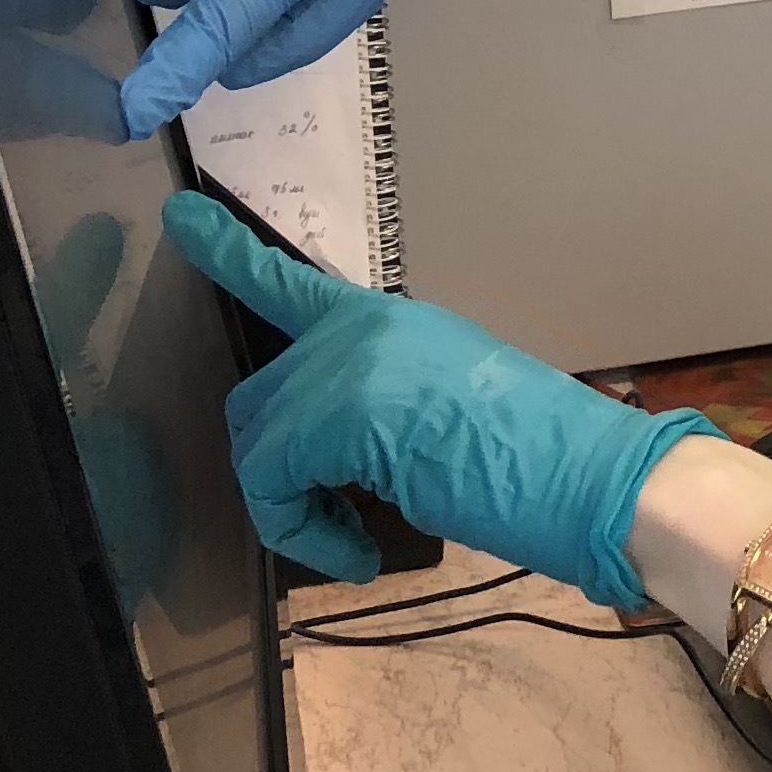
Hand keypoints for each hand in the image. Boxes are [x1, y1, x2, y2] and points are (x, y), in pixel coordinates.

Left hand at [162, 190, 711, 603]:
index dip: (226, 250)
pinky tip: (358, 557)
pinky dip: (303, 534)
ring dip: (293, 508)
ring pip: (260, 445)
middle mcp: (361, 330)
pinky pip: (274, 485)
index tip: (180, 213)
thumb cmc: (543, 459)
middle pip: (262, 399)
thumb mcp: (448, 410)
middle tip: (336, 523)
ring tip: (353, 544)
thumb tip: (339, 458)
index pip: (289, 282)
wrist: (590, 477)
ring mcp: (347, 367)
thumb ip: (383, 408)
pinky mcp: (336, 417)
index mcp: (392, 323)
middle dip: (278, 469)